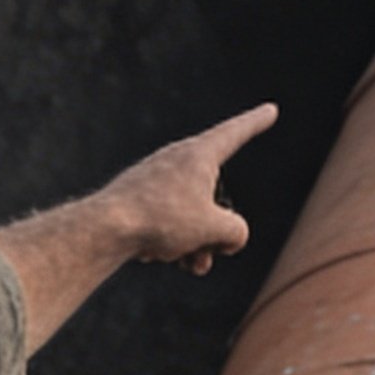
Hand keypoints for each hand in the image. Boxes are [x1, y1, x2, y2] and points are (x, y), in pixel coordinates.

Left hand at [95, 102, 277, 275]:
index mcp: (199, 154)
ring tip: (189, 265)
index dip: (256, 123)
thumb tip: (227, 237)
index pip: (236, 133)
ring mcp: (156, 180)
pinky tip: (157, 257)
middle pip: (215, 196)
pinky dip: (172, 243)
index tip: (271, 109)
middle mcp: (177, 160)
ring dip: (197, 244)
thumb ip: (237, 231)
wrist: (104, 229)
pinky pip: (168, 223)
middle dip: (218, 231)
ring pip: (192, 215)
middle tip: (213, 252)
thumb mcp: (217, 229)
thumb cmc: (162, 220)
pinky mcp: (138, 200)